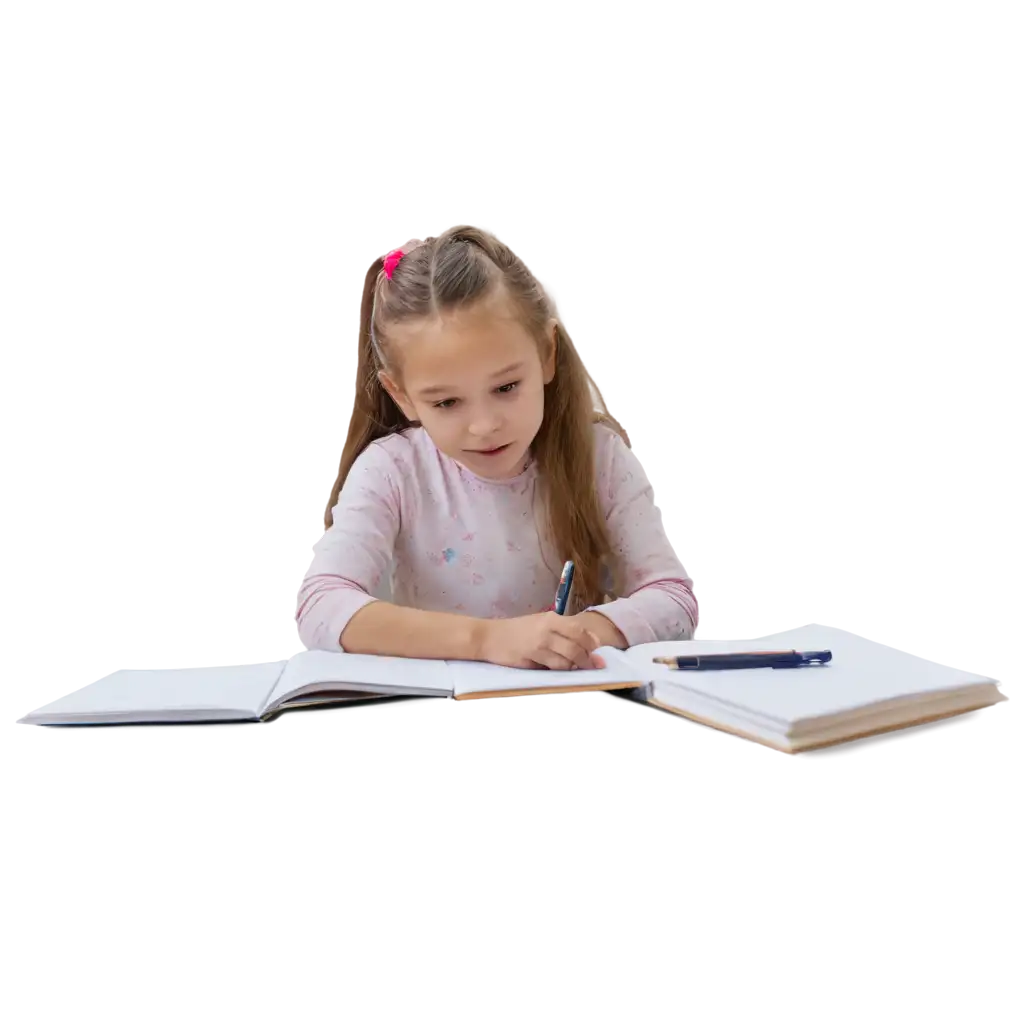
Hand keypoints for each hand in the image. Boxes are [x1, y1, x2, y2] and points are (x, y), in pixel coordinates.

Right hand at [479, 612, 606, 670]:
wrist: (489, 636)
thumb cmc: (515, 631)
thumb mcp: (538, 623)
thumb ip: (559, 630)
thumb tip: (583, 641)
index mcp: (551, 619)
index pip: (578, 629)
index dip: (591, 641)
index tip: (598, 649)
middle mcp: (547, 629)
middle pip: (577, 645)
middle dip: (589, 658)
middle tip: (596, 664)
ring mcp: (539, 644)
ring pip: (567, 659)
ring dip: (575, 666)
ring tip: (578, 668)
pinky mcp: (531, 657)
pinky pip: (553, 667)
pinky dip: (561, 670)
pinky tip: (561, 670)